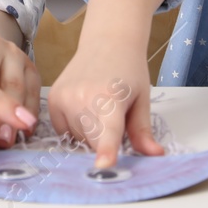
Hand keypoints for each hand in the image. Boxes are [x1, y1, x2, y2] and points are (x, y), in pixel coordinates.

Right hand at [48, 43, 162, 168]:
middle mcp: (82, 97)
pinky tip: (85, 109)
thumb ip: (142, 131)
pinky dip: (75, 128)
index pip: (109, 132)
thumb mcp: (142, 99)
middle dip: (105, 142)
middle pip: (93, 143)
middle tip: (115, 118)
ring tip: (99, 108)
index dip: (107, 151)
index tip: (103, 166)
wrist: (107, 41)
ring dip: (90, 135)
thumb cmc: (128, 70)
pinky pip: (64, 131)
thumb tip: (155, 155)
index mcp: (110, 97)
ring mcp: (64, 98)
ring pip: (78, 139)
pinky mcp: (52, 99)